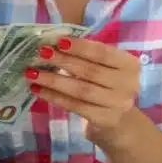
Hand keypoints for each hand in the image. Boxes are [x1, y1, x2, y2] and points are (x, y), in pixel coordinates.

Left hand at [25, 37, 143, 150]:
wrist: (120, 122)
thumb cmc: (107, 85)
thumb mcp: (104, 68)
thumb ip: (86, 55)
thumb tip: (54, 42)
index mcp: (129, 65)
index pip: (103, 53)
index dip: (80, 47)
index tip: (58, 41)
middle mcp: (128, 85)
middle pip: (90, 71)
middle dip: (63, 61)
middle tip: (41, 53)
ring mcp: (118, 104)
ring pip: (81, 90)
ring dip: (53, 80)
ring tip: (32, 73)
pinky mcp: (104, 119)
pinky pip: (75, 106)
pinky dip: (54, 97)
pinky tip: (38, 90)